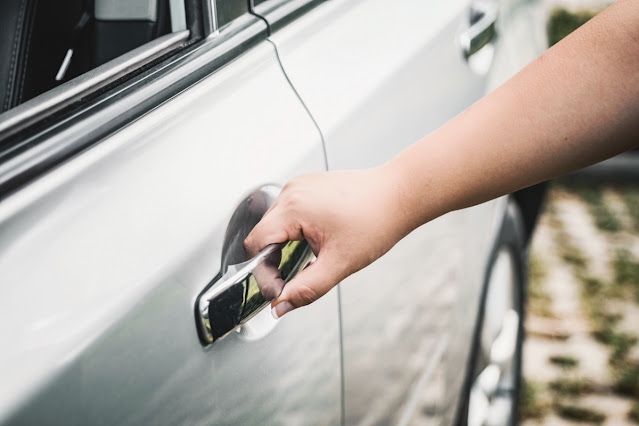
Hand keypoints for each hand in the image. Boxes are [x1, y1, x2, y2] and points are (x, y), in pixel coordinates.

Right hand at [244, 167, 406, 317]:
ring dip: (284, 244)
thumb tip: (280, 306)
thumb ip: (306, 289)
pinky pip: (287, 212)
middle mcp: (291, 191)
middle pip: (262, 234)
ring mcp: (298, 185)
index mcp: (294, 207)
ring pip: (274, 223)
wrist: (398, 195)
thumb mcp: (339, 264)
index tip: (281, 288)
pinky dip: (293, 230)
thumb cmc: (376, 221)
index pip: (255, 244)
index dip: (263, 271)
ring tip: (310, 255)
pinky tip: (315, 239)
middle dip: (273, 260)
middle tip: (296, 276)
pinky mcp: (307, 185)